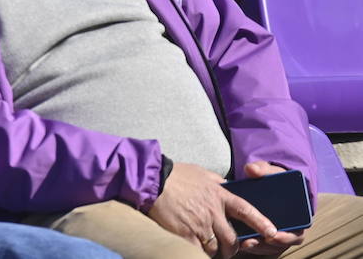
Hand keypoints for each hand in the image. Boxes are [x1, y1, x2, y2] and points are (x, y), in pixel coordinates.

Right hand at [148, 162, 280, 257]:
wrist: (151, 180)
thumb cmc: (175, 174)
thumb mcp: (201, 173)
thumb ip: (217, 182)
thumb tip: (228, 186)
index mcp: (219, 195)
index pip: (246, 210)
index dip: (260, 222)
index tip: (272, 232)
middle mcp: (213, 211)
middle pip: (231, 238)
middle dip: (232, 248)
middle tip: (228, 251)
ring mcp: (200, 223)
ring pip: (216, 247)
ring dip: (214, 251)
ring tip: (209, 251)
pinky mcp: (185, 233)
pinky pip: (198, 250)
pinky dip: (198, 252)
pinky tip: (193, 249)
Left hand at [236, 163, 306, 255]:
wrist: (269, 184)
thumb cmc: (274, 180)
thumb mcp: (270, 172)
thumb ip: (262, 169)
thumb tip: (250, 169)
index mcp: (298, 218)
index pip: (297, 234)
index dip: (286, 237)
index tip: (273, 236)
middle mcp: (289, 229)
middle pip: (280, 244)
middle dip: (266, 245)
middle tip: (251, 241)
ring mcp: (277, 234)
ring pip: (269, 248)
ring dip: (256, 247)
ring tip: (242, 243)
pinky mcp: (264, 236)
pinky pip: (259, 246)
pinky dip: (250, 245)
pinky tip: (238, 242)